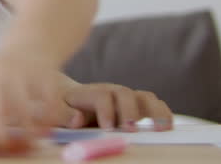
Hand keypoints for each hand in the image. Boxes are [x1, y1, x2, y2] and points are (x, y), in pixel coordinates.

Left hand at [0, 52, 61, 154]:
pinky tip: (45, 131)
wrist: (27, 47)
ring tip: (32, 142)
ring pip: (23, 112)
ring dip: (28, 134)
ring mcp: (20, 73)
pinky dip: (47, 123)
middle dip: (5, 140)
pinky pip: (47, 106)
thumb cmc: (1, 78)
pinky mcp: (44, 74)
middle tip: (14, 150)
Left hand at [57, 82, 173, 130]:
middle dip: (130, 111)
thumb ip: (63, 115)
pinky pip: (154, 105)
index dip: (106, 110)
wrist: (66, 96)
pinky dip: (163, 114)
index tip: (107, 128)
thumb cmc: (59, 106)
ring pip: (144, 98)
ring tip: (160, 129)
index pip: (101, 96)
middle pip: (125, 94)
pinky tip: (166, 127)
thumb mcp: (54, 109)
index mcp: (88, 93)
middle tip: (131, 129)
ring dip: (154, 112)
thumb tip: (78, 120)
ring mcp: (125, 98)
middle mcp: (110, 91)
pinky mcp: (136, 106)